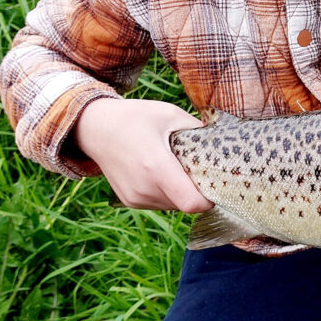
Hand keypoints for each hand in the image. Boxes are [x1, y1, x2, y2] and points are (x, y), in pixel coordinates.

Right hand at [74, 97, 213, 212]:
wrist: (96, 128)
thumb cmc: (135, 118)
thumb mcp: (170, 114)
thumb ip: (198, 131)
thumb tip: (224, 142)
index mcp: (157, 166)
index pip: (192, 203)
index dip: (210, 198)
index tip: (215, 182)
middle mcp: (145, 188)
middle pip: (186, 203)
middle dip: (197, 189)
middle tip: (196, 166)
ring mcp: (136, 198)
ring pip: (174, 205)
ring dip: (182, 191)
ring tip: (175, 165)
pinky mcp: (130, 201)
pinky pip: (160, 203)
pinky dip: (167, 192)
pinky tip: (161, 171)